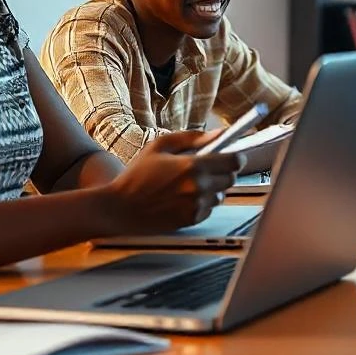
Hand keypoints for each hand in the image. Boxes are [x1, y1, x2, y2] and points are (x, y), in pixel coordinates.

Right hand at [102, 130, 244, 234]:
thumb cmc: (137, 174)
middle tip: (208, 167)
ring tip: (191, 183)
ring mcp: (196, 206)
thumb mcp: (160, 146)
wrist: (119, 208)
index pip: (234, 161)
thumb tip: (219, 134)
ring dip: (213, 188)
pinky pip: (209, 208)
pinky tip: (183, 197)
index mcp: (193, 166)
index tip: (232, 154)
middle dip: (224, 171)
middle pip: (231, 178)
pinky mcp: (191, 220)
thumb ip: (192, 137)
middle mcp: (199, 187)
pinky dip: (202, 202)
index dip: (236, 156)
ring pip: (220, 194)